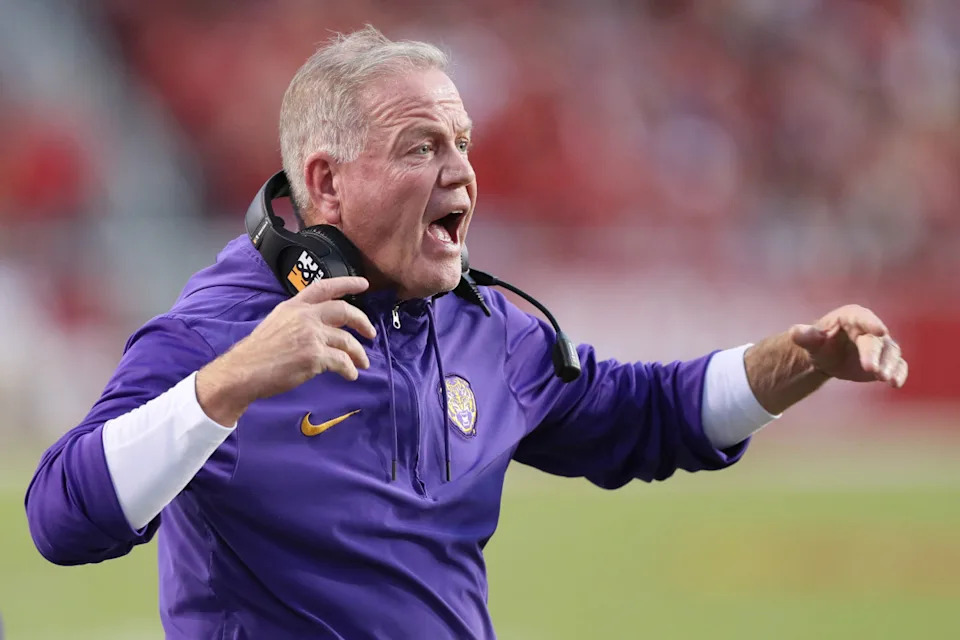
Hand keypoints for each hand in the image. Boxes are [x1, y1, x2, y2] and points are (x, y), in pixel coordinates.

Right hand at [196, 276, 375, 424]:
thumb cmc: (257, 353)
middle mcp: (305, 316)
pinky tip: (350, 375)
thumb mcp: (276, 324)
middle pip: (344, 311)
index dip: (346, 283)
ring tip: (363, 363)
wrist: (244, 371)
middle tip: (371, 333)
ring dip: (359, 353)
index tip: (364, 283)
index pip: (324, 287)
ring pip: (347, 340)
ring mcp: (311, 335)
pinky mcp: (315, 356)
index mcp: (294, 306)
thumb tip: (319, 328)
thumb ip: (298, 320)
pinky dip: (349, 370)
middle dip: (362, 322)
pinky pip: (342, 361)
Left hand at [790, 304, 907, 387]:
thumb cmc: (819, 343)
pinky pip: (898, 365)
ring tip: (884, 379)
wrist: (827, 357)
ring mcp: (881, 345)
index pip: (862, 318)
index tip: (880, 331)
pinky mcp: (886, 361)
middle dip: (874, 354)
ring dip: (890, 366)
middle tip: (872, 369)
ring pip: (890, 353)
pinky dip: (899, 373)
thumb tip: (795, 332)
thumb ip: (804, 336)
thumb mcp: (809, 340)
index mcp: (852, 317)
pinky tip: (896, 384)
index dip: (871, 323)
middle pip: (875, 341)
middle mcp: (870, 329)